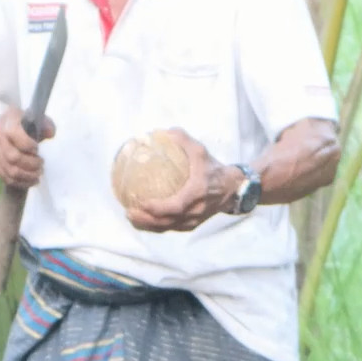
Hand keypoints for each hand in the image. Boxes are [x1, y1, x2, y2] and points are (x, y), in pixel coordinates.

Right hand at [0, 106, 55, 190]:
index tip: (37, 149)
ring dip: (28, 176)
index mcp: (7, 120)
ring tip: (38, 174)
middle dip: (31, 164)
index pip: (13, 133)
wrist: (0, 126)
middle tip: (41, 164)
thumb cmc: (22, 123)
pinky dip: (21, 182)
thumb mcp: (35, 119)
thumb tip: (50, 133)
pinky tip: (31, 180)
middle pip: (13, 157)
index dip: (27, 144)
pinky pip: (6, 178)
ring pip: (10, 171)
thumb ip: (45, 124)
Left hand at [126, 128, 240, 232]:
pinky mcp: (192, 225)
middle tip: (128, 211)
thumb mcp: (200, 151)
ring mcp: (194, 220)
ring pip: (167, 227)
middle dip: (146, 219)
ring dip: (148, 225)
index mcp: (197, 193)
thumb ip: (183, 140)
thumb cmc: (214, 168)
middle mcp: (195, 211)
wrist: (233, 188)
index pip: (175, 206)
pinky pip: (171, 228)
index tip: (141, 202)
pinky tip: (143, 220)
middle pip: (167, 221)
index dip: (157, 208)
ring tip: (131, 217)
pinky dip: (156, 227)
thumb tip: (162, 132)